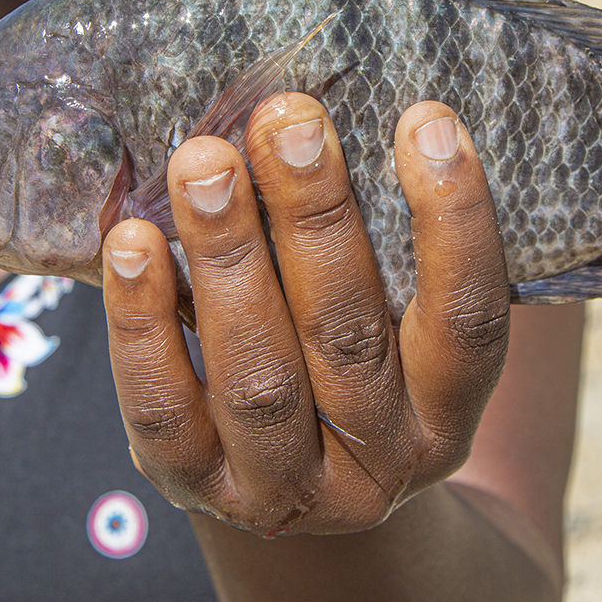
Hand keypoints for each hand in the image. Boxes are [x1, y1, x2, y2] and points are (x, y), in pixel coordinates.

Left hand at [100, 93, 511, 535]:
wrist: (305, 493)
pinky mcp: (197, 487)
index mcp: (448, 415)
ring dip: (229, 258)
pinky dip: (143, 323)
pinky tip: (132, 241)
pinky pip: (164, 411)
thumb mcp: (397, 323)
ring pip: (259, 377)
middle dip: (316, 219)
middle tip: (288, 121)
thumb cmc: (356, 365)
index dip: (455, 223)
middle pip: (348, 337)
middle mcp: (379, 462)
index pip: (469, 321)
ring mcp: (286, 488)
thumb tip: (345, 108)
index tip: (425, 119)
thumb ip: (389, 242)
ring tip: (205, 162)